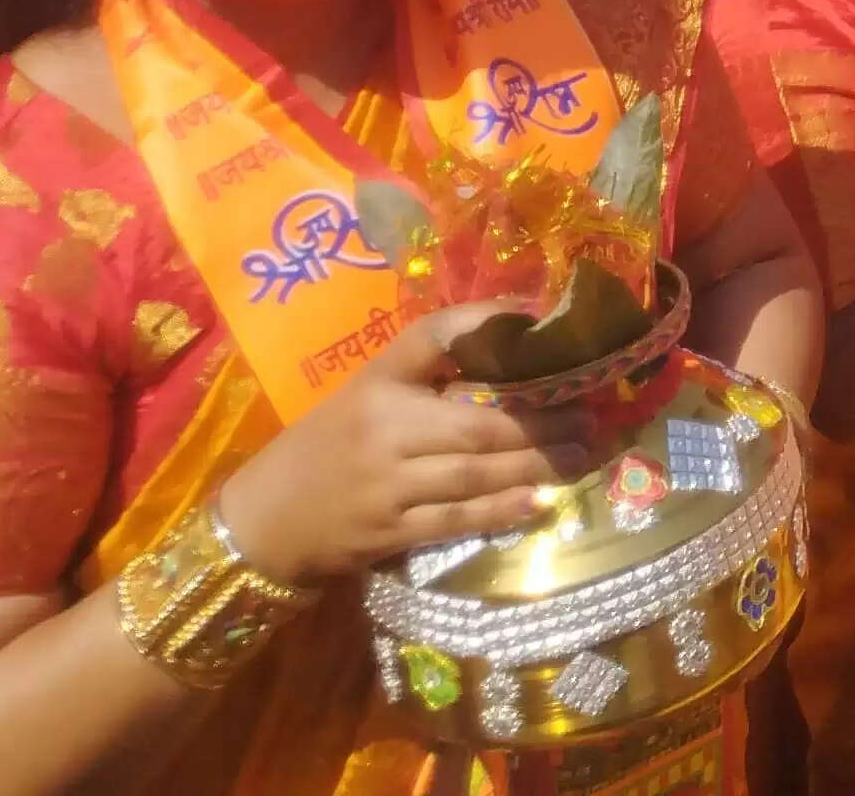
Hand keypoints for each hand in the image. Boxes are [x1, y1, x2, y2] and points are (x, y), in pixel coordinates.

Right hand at [214, 302, 600, 584]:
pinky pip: (456, 519)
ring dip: (534, 466)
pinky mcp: (390, 533)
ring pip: (473, 474)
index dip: (489, 326)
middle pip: (476, 422)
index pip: (435, 337)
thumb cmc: (325, 445)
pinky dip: (499, 510)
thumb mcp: (367, 390)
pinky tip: (538, 502)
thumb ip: (428, 362)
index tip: (544, 320)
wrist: (263, 521)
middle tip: (591, 415)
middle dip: (540, 421)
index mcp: (378, 384)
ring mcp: (387, 486)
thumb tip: (512, 327)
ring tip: (581, 455)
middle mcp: (384, 430)